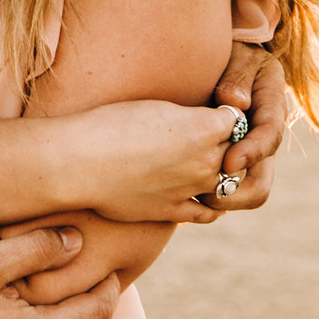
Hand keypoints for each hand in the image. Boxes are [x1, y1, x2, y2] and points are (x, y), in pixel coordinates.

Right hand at [59, 100, 249, 224]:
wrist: (80, 161)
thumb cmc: (113, 123)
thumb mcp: (158, 106)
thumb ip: (191, 117)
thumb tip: (205, 124)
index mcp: (205, 127)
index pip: (236, 119)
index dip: (225, 115)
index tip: (215, 113)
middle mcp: (206, 159)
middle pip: (237, 152)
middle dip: (230, 144)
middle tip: (215, 137)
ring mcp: (192, 188)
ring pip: (229, 184)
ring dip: (224, 174)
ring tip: (210, 164)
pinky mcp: (174, 210)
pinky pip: (208, 211)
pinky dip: (213, 204)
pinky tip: (207, 196)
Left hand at [207, 42, 288, 213]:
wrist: (226, 58)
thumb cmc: (230, 52)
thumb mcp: (238, 54)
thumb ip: (238, 75)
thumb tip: (235, 102)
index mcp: (273, 106)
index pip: (270, 136)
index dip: (252, 153)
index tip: (229, 162)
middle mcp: (265, 136)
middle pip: (261, 182)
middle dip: (236, 193)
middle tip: (205, 193)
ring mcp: (250, 153)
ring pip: (246, 194)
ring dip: (223, 200)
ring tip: (193, 196)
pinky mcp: (233, 162)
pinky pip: (228, 190)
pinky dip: (210, 197)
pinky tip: (185, 194)